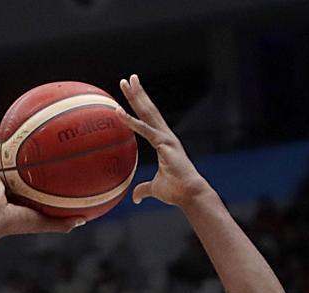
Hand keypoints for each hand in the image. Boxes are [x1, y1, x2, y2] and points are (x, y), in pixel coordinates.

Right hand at [0, 127, 84, 237]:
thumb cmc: (17, 223)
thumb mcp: (45, 222)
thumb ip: (63, 223)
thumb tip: (84, 220)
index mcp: (18, 198)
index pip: (27, 185)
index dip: (35, 175)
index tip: (47, 166)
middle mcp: (5, 187)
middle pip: (13, 168)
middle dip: (20, 157)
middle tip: (32, 143)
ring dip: (3, 146)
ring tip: (12, 130)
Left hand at [115, 74, 212, 207]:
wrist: (190, 194)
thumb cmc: (175, 191)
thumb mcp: (155, 189)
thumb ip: (144, 189)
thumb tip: (136, 197)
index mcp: (164, 141)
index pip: (149, 119)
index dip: (139, 106)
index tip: (131, 93)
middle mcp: (166, 135)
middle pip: (149, 109)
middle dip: (138, 93)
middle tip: (128, 79)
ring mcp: (166, 138)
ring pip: (148, 112)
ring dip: (136, 96)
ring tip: (126, 81)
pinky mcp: (165, 144)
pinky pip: (144, 130)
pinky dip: (130, 121)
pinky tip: (118, 111)